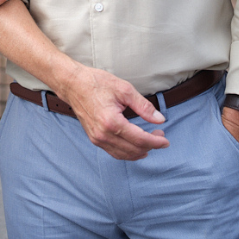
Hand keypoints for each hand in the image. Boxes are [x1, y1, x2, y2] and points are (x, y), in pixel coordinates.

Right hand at [55, 65, 169, 160]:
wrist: (73, 84)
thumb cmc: (96, 83)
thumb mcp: (124, 89)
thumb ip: (144, 106)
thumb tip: (159, 119)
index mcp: (112, 122)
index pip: (140, 139)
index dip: (156, 142)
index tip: (165, 140)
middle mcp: (103, 134)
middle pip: (133, 150)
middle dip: (150, 146)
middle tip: (160, 136)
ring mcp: (97, 138)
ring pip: (124, 155)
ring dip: (139, 151)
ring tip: (150, 142)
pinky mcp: (94, 138)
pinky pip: (114, 152)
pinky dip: (127, 152)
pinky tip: (135, 146)